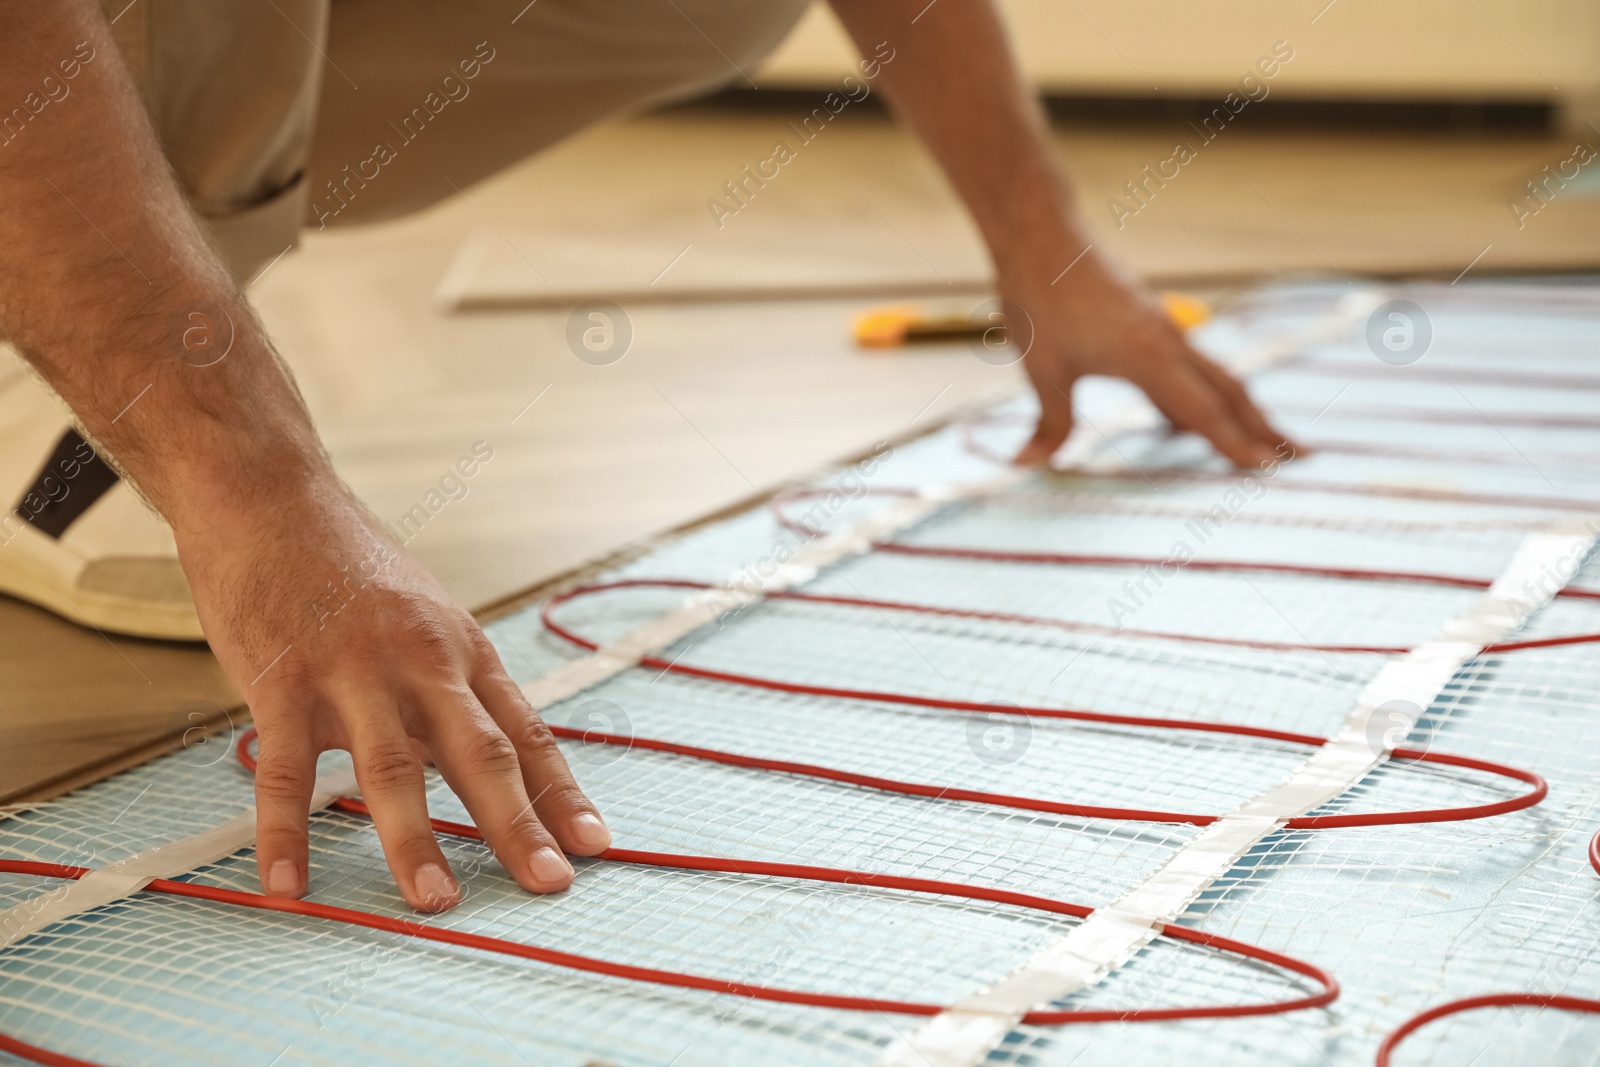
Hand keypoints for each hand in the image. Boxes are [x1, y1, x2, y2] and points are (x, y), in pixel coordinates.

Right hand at [175, 469, 609, 912]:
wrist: (270, 500)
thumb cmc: (352, 568)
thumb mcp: (426, 619)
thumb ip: (451, 691)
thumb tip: (487, 762)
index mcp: (463, 651)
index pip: (526, 733)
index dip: (562, 793)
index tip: (595, 846)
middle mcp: (422, 662)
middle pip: (480, 753)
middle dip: (518, 824)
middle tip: (549, 884)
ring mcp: (353, 671)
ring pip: (392, 768)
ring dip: (415, 840)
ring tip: (436, 901)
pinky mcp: (283, 680)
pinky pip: (286, 768)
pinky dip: (287, 831)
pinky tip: (290, 884)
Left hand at [997, 245, 1296, 468]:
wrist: (1042, 233)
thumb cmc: (1040, 297)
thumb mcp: (1041, 368)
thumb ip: (1048, 423)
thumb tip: (1026, 465)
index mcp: (1149, 357)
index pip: (1203, 412)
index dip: (1235, 444)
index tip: (1267, 470)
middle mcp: (1168, 341)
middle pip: (1229, 391)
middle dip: (1265, 427)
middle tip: (1302, 456)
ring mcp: (1162, 329)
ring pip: (1214, 375)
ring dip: (1240, 410)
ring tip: (1263, 440)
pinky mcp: (1149, 320)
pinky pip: (1188, 365)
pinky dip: (1200, 395)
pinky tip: (1184, 421)